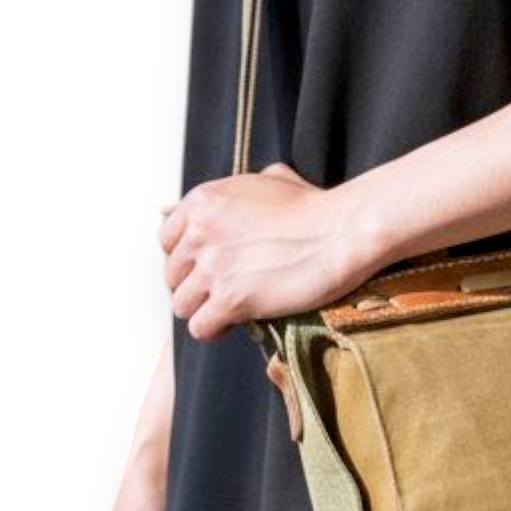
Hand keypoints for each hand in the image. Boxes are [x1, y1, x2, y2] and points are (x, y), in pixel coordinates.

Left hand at [158, 160, 376, 341]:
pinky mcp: (230, 298)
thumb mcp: (265, 181)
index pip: (167, 240)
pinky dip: (216, 329)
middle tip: (228, 286)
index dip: (190, 257)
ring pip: (181, 304)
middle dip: (197, 284)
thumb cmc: (312, 207)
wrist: (342, 231)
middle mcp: (200, 231)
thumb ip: (221, 193)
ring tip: (233, 306)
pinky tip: (237, 320)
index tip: (213, 264)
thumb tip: (167, 206)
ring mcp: (214, 266)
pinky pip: (200, 327)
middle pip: (173, 275)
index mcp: (203, 200)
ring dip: (205, 308)